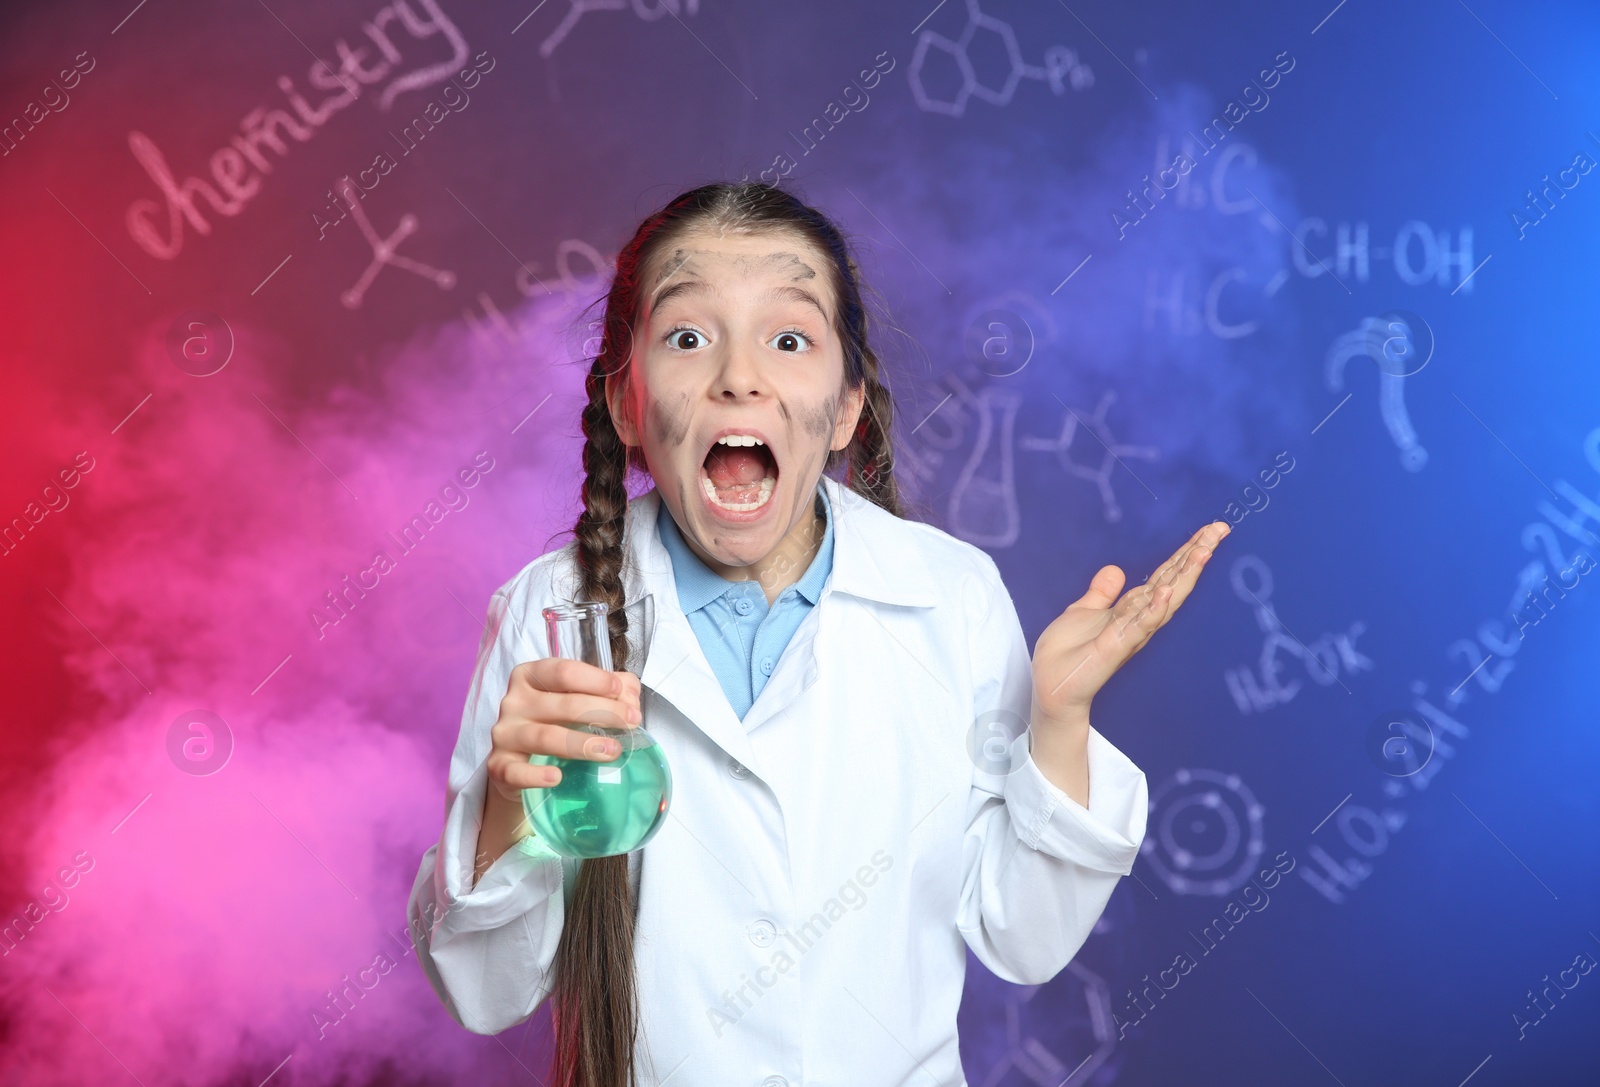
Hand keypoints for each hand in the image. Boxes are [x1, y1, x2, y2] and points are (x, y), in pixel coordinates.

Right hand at [485, 658, 642, 803]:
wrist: (521, 764)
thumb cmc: (556, 723)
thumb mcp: (581, 698)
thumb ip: (610, 690)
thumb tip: (630, 696)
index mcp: (531, 676)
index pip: (563, 671)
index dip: (596, 680)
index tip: (621, 691)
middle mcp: (514, 702)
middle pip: (562, 703)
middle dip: (603, 712)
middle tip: (631, 724)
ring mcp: (504, 734)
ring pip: (545, 737)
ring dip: (582, 744)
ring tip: (612, 751)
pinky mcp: (499, 766)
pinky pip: (515, 771)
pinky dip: (536, 775)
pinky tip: (557, 777)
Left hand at [1031, 521, 1230, 725]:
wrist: (1052, 689)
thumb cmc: (1067, 655)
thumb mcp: (1082, 612)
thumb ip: (1101, 593)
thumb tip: (1115, 570)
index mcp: (1131, 609)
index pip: (1164, 575)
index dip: (1185, 553)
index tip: (1209, 529)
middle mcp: (1138, 620)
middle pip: (1173, 582)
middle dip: (1195, 556)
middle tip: (1219, 530)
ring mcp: (1130, 634)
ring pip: (1164, 601)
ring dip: (1183, 576)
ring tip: (1203, 551)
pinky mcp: (1115, 648)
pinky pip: (1139, 626)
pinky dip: (1154, 609)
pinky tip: (1167, 593)